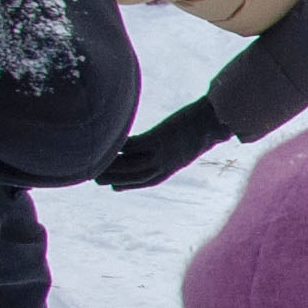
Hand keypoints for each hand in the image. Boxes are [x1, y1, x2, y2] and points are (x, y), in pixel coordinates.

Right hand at [98, 98, 225, 192]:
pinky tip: (110, 143)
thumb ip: (170, 154)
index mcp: (170, 168)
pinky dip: (120, 147)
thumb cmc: (199, 130)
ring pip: (131, 165)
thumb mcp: (183, 148)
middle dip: (114, 179)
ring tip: (96, 164)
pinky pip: (133, 147)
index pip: (144, 182)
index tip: (112, 187)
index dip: (127, 185)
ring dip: (111, 166)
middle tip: (95, 178)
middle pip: (134, 177)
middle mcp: (164, 164)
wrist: (212, 120)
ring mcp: (161, 153)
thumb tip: (164, 152)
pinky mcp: (158, 139)